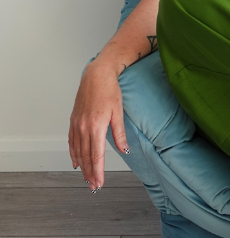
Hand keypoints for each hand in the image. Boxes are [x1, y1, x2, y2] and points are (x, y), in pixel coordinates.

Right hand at [68, 61, 128, 190]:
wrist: (96, 75)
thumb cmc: (110, 91)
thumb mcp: (119, 111)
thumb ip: (120, 133)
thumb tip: (125, 150)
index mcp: (97, 126)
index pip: (97, 155)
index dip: (98, 171)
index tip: (99, 183)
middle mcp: (84, 127)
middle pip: (86, 156)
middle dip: (90, 173)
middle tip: (93, 186)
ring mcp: (76, 124)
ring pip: (77, 151)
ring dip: (82, 166)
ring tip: (86, 178)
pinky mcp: (73, 120)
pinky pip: (71, 141)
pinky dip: (73, 153)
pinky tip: (76, 161)